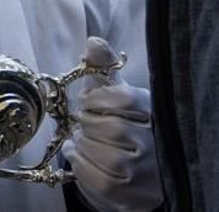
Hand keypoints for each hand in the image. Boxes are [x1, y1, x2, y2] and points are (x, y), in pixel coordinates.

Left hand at [64, 37, 159, 211]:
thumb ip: (103, 68)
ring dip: (83, 146)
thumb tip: (93, 41)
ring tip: (83, 141)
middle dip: (87, 125)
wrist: (131, 172)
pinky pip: (100, 180)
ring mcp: (149, 172)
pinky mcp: (135, 197)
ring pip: (104, 155)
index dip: (96, 99)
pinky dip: (81, 166)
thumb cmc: (120, 126)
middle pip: (110, 128)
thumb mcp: (114, 95)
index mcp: (153, 112)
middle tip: (84, 126)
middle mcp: (157, 143)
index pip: (123, 98)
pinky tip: (81, 157)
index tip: (88, 102)